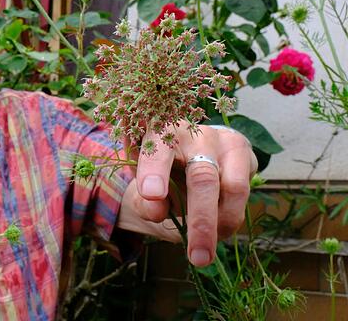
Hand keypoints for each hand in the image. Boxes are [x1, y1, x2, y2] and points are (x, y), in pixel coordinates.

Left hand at [129, 123, 256, 265]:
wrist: (186, 155)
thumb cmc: (159, 171)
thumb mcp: (142, 186)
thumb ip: (143, 200)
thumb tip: (156, 212)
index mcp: (161, 132)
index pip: (158, 149)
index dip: (154, 170)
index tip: (151, 195)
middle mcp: (196, 133)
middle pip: (203, 176)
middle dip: (201, 219)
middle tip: (196, 255)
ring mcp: (225, 141)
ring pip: (234, 187)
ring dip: (223, 224)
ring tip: (206, 249)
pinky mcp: (246, 154)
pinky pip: (246, 190)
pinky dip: (231, 216)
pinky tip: (216, 228)